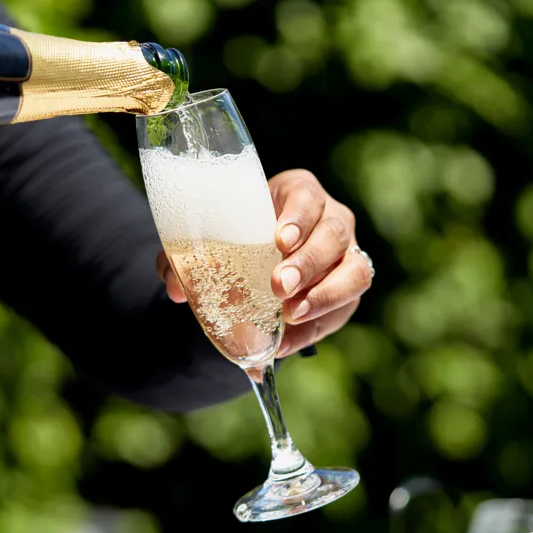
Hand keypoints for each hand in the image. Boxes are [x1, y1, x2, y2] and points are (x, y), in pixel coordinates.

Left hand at [157, 169, 372, 357]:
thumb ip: (190, 256)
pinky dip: (317, 325)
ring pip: (354, 270)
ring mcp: (348, 253)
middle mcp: (332, 218)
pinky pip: (345, 306)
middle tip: (279, 286)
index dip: (298, 217)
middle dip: (308, 262)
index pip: (307, 197)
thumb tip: (178, 289)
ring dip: (324, 295)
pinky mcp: (350, 287)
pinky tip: (288, 340)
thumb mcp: (218, 235)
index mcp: (299, 193)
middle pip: (333, 234)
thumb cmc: (242, 235)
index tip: (280, 240)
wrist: (263, 255)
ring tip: (291, 314)